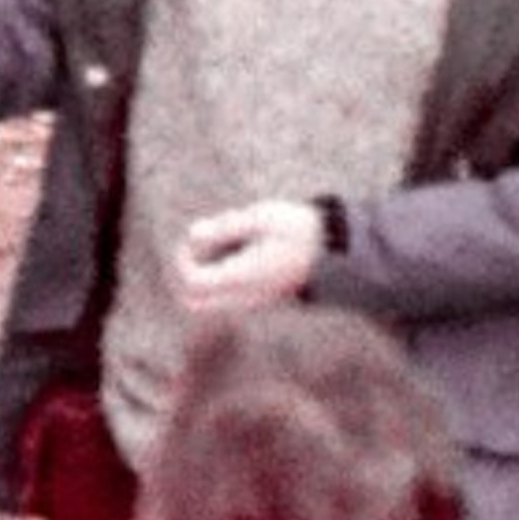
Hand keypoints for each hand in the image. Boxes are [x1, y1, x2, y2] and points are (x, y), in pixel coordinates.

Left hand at [176, 197, 331, 312]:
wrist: (334, 253)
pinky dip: (223, 274)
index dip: (184, 259)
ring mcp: (251, 301)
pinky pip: (227, 295)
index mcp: (241, 277)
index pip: (193, 282)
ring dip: (207, 272)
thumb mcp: (260, 218)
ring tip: (232, 243)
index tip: (196, 238)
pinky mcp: (258, 299)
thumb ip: (224, 227)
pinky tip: (244, 249)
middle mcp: (243, 296)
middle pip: (194, 302)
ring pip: (210, 299)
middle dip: (189, 274)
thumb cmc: (297, 230)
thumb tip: (193, 234)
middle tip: (202, 247)